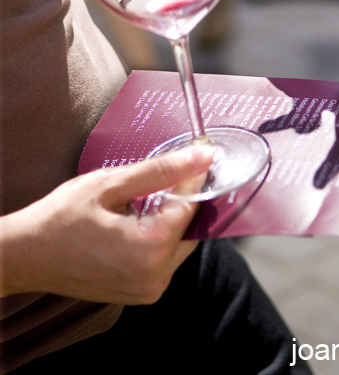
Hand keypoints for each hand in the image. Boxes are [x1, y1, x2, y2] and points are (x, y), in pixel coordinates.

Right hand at [0, 145, 213, 303]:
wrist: (25, 255)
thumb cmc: (60, 219)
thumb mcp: (110, 184)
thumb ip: (160, 171)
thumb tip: (201, 158)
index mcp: (149, 249)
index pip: (192, 207)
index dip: (194, 179)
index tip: (195, 157)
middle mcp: (155, 277)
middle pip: (191, 229)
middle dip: (184, 200)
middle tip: (168, 175)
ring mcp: (148, 291)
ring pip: (181, 244)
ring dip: (172, 219)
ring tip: (144, 199)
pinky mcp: (141, 294)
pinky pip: (165, 259)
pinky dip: (160, 237)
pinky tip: (138, 220)